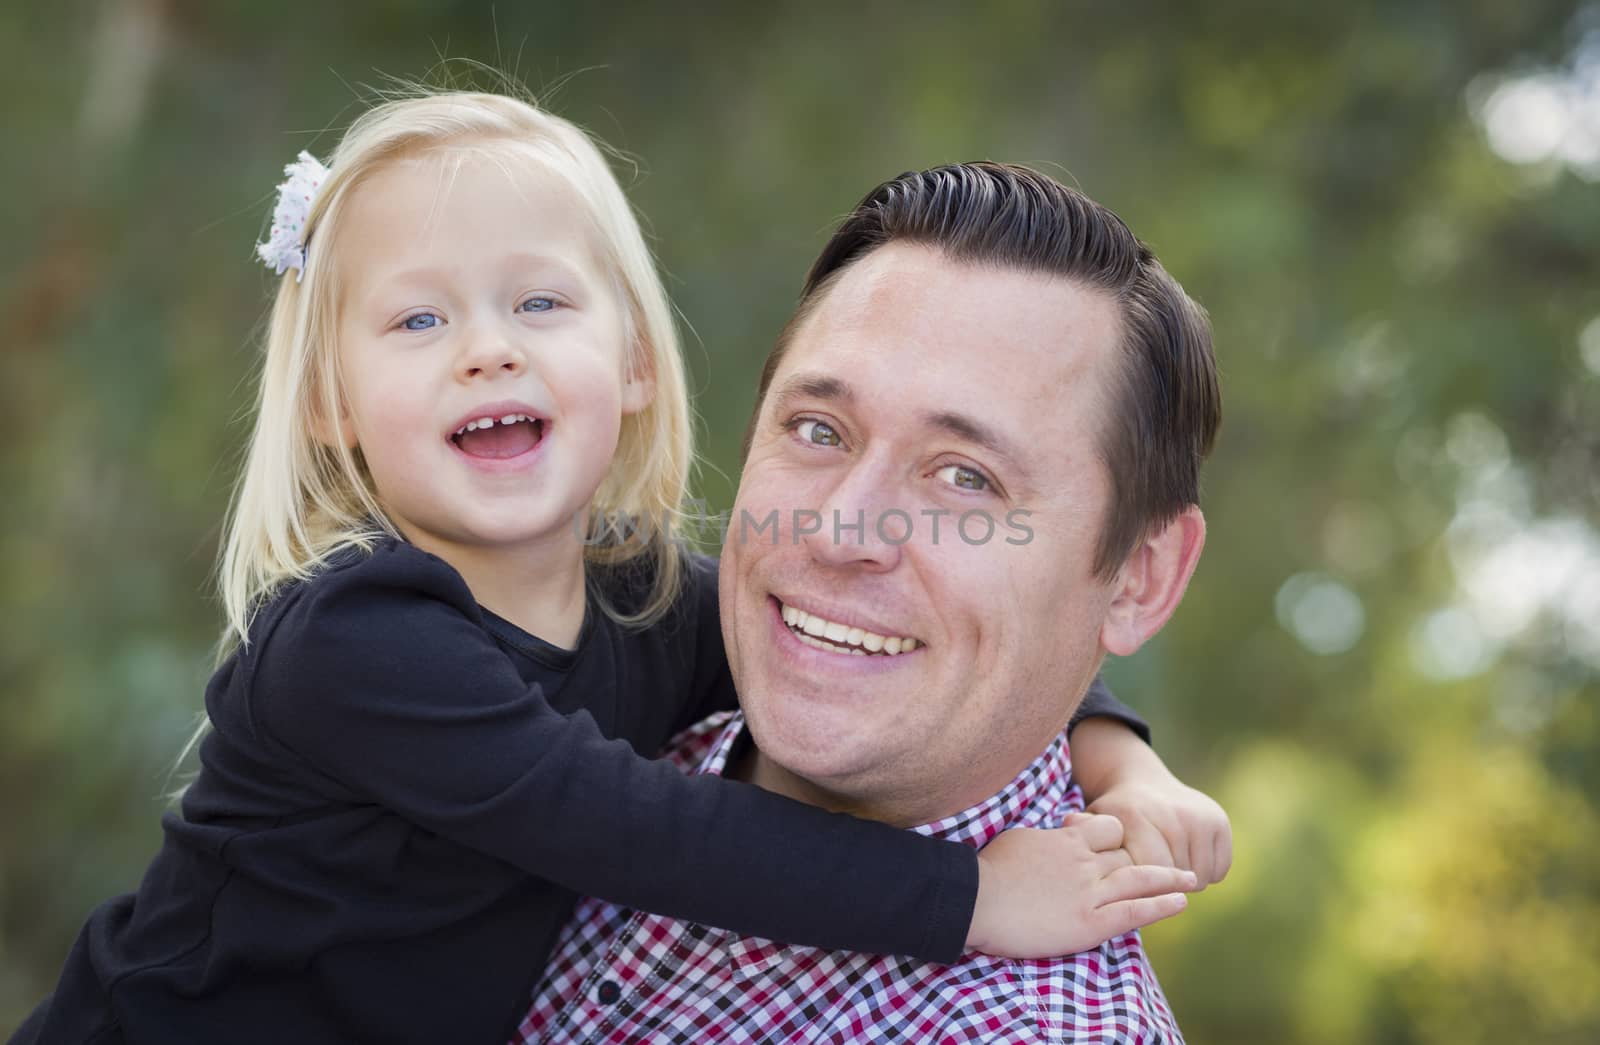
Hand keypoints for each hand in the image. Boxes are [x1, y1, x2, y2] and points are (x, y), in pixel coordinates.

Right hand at [966, 813, 1198, 957]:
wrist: (975, 900)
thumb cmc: (988, 870)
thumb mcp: (1020, 839)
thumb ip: (1047, 838)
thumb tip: (1057, 836)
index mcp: (1067, 839)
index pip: (1108, 829)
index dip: (1116, 836)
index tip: (1119, 846)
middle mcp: (1085, 862)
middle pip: (1126, 854)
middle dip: (1144, 859)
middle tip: (1170, 866)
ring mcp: (1089, 892)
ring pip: (1139, 878)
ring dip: (1170, 878)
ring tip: (1191, 879)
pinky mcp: (1089, 923)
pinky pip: (1134, 911)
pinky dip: (1161, 905)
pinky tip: (1180, 900)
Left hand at [1068, 716, 1232, 886]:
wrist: (1140, 783)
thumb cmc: (1112, 817)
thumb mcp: (1092, 824)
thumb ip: (1081, 834)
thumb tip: (1069, 823)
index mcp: (1135, 817)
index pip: (1150, 875)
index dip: (1143, 890)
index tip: (1136, 892)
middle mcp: (1171, 814)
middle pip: (1177, 879)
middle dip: (1164, 888)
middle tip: (1151, 882)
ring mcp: (1199, 816)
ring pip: (1201, 878)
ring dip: (1185, 883)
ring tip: (1166, 868)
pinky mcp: (1219, 820)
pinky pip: (1220, 870)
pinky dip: (1207, 872)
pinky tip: (1186, 859)